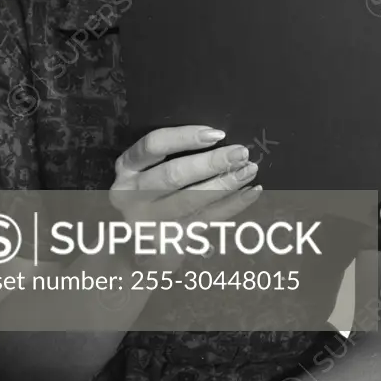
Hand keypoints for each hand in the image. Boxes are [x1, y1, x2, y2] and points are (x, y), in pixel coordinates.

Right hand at [110, 125, 261, 269]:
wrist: (134, 246)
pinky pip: (206, 220)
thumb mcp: (149, 169)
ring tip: (250, 170)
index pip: (153, 145)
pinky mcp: (168, 241)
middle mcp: (131, 195)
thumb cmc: (151, 193)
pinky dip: (233, 205)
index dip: (185, 137)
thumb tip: (219, 137)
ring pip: (191, 200)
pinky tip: (252, 192)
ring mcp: (148, 221)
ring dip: (226, 184)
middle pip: (173, 175)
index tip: (217, 134)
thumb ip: (172, 154)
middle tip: (241, 153)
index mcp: (128, 168)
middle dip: (211, 163)